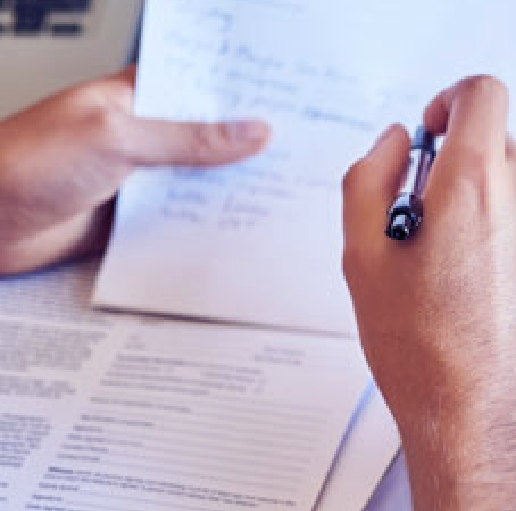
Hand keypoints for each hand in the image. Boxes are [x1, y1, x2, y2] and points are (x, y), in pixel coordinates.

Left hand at [0, 66, 268, 273]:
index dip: (241, 92)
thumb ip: (190, 139)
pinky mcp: (130, 217)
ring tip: (281, 193)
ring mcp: (135, 177)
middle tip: (298, 151)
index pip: (199, 86)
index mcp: (132, 97)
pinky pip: (179, 219)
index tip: (287, 101)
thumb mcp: (118, 138)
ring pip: (198, 182)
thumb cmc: (26, 163)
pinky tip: (237, 229)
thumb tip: (252, 131)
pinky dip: (205, 226)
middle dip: (248, 146)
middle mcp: (138, 135)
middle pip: (207, 138)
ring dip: (230, 190)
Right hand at [342, 76, 515, 510]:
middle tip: (430, 231)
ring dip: (494, 217)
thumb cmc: (422, 351)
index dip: (453, 102)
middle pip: (502, 150)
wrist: (484, 424)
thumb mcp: (363, 258)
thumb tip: (399, 142)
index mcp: (478, 183)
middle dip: (464, 174)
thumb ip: (371, 178)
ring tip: (460, 281)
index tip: (436, 132)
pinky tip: (493, 303)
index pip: (482, 94)